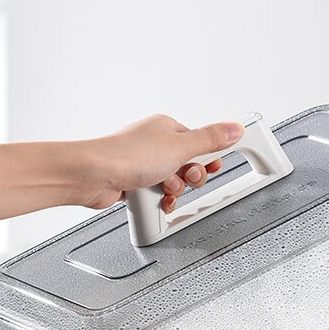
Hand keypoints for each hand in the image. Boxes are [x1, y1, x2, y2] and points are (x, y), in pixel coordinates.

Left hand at [78, 115, 244, 212]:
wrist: (93, 176)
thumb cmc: (127, 156)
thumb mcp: (180, 147)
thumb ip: (211, 140)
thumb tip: (235, 128)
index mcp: (167, 129)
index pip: (201, 144)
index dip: (207, 159)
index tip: (211, 166)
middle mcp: (156, 144)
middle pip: (189, 166)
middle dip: (189, 177)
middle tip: (182, 177)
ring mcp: (145, 165)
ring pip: (174, 183)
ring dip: (174, 190)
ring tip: (163, 187)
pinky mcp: (136, 183)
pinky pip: (159, 194)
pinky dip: (161, 200)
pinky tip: (157, 200)